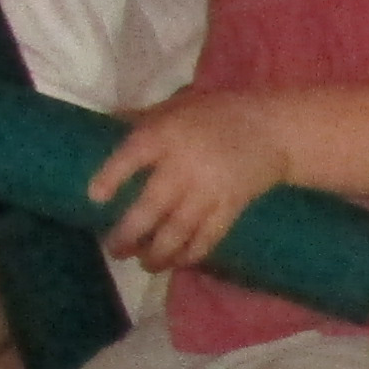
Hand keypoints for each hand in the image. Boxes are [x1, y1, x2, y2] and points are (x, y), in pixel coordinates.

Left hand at [85, 91, 302, 274]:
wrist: (273, 130)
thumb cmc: (217, 114)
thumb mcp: (177, 105)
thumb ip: (143, 119)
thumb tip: (105, 126)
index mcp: (167, 135)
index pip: (132, 156)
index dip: (112, 176)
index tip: (95, 198)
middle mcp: (185, 166)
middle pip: (151, 206)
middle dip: (129, 233)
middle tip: (115, 249)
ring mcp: (209, 190)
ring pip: (177, 230)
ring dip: (158, 252)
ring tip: (145, 263)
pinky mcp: (231, 207)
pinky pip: (208, 237)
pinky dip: (191, 253)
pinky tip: (178, 262)